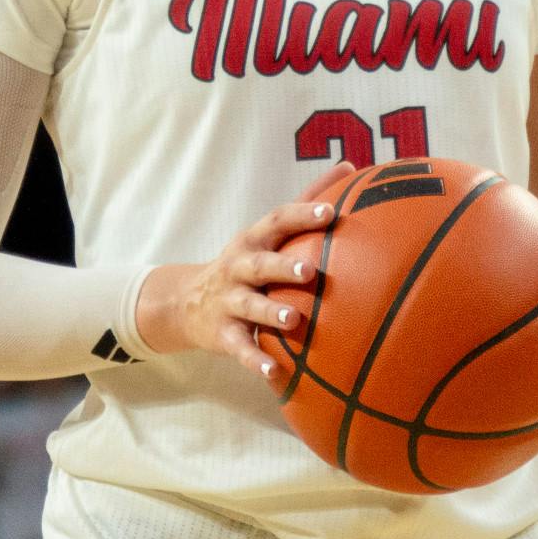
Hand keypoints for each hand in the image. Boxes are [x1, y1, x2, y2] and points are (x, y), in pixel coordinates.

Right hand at [137, 160, 352, 380]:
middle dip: (283, 267)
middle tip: (311, 272)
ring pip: (249, 307)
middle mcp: (239, 267)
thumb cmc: (246, 261)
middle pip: (260, 264)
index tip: (331, 212)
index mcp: (255, 239)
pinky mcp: (223, 333)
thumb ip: (308, 199)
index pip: (279, 221)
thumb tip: (351, 165)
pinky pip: (239, 348)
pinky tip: (272, 372)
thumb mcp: (268, 231)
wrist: (186, 301)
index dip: (303, 215)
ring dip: (270, 314)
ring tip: (294, 321)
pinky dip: (254, 359)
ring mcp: (228, 301)